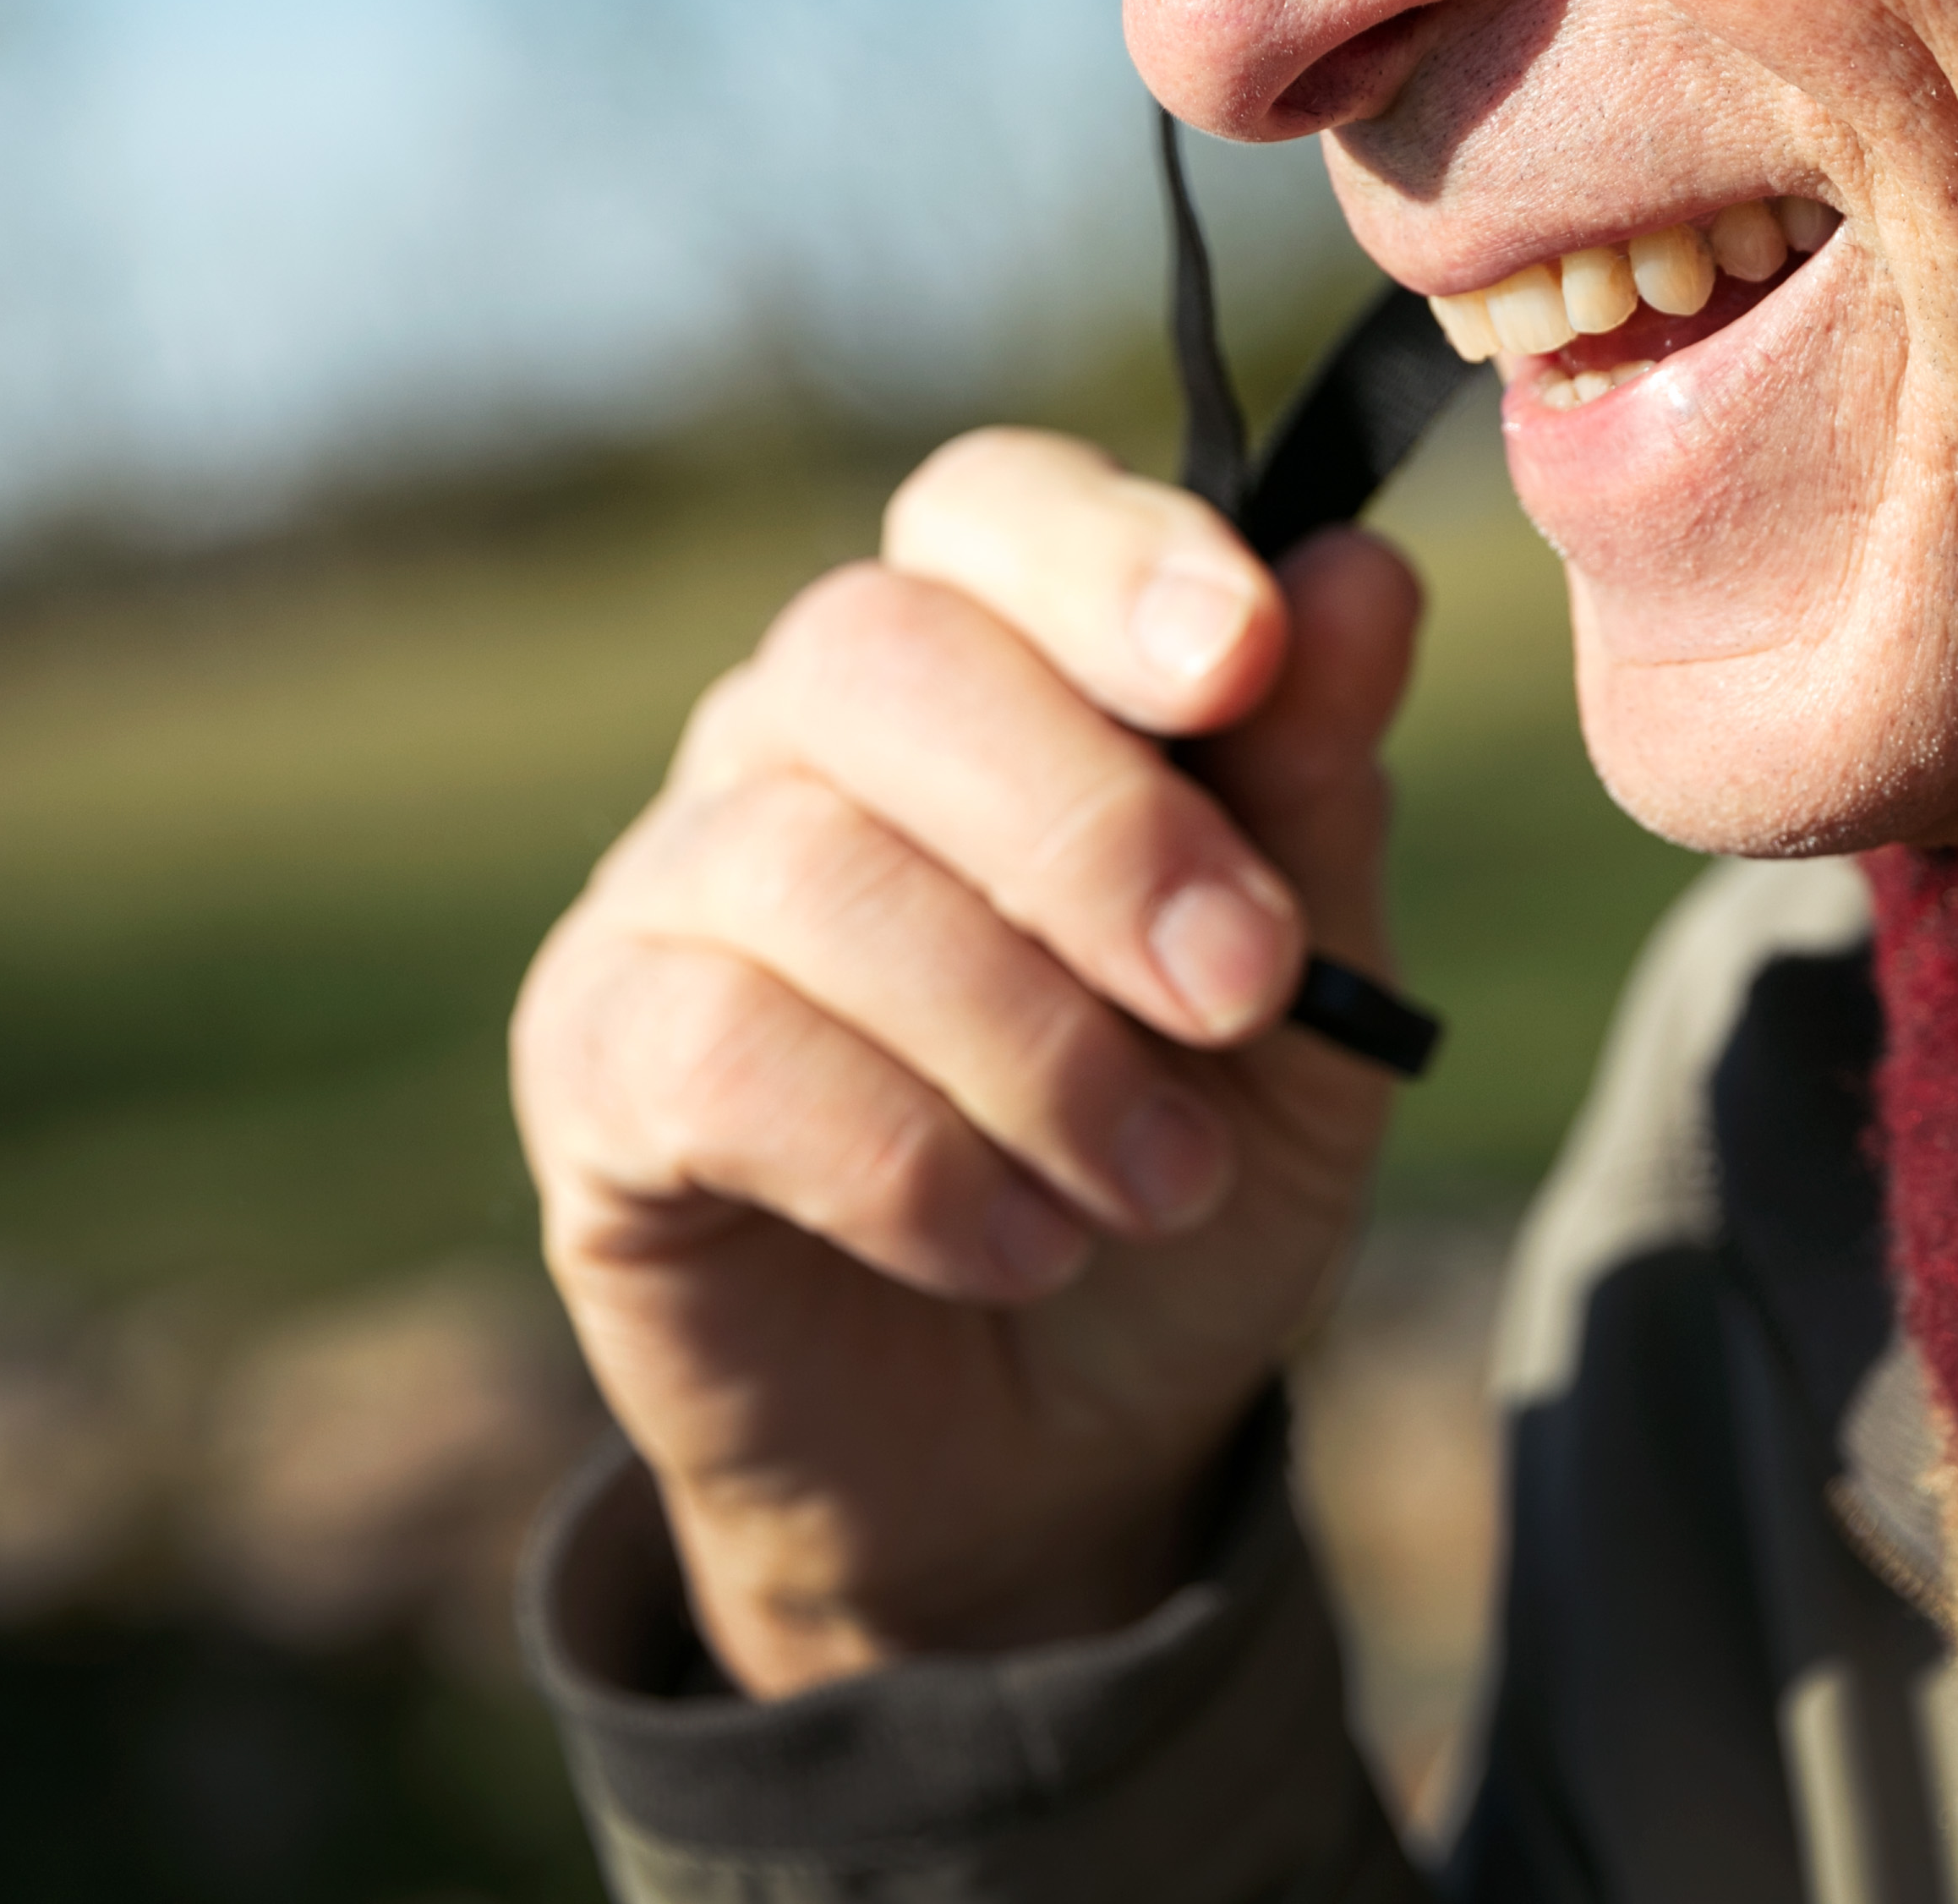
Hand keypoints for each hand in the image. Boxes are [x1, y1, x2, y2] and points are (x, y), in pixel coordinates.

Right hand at [512, 430, 1417, 1693]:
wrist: (1051, 1450)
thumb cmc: (1178, 1163)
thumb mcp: (1307, 1002)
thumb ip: (1315, 789)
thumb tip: (1365, 571)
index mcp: (981, 661)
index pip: (988, 509)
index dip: (1106, 557)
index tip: (1244, 656)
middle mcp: (793, 733)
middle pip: (879, 652)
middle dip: (1092, 823)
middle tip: (1249, 991)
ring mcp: (669, 887)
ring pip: (805, 866)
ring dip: (1028, 1040)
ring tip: (1164, 1179)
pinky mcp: (592, 1064)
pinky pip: (714, 1052)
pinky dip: (905, 1159)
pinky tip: (1024, 1243)